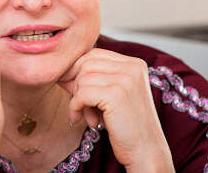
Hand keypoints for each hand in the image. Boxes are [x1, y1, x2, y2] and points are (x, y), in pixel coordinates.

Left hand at [57, 49, 173, 171]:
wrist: (147, 152)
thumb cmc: (127, 126)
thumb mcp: (112, 95)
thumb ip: (93, 79)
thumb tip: (61, 71)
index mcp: (134, 64)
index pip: (94, 54)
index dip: (77, 70)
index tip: (70, 87)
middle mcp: (132, 67)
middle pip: (86, 64)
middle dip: (76, 85)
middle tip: (80, 105)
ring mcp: (126, 79)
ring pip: (82, 79)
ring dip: (78, 100)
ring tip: (90, 116)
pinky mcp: (116, 95)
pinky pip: (81, 94)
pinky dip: (76, 107)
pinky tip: (86, 121)